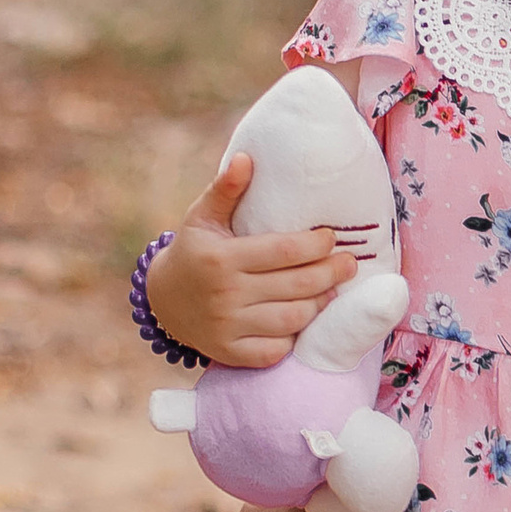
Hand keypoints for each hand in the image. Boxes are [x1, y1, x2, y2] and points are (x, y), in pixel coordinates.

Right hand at [147, 151, 353, 366]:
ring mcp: (228, 327)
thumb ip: (226, 189)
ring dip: (319, 304)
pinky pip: (275, 350)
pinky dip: (294, 337)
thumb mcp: (202, 217)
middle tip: (348, 264)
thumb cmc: (194, 252)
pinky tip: (303, 319)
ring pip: (292, 318)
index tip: (331, 238)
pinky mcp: (230, 353)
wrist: (162, 301)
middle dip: (331, 273)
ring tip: (331, 290)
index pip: (284, 251)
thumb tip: (246, 158)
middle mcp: (225, 294)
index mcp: (222, 258)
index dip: (316, 245)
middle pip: (297, 286)